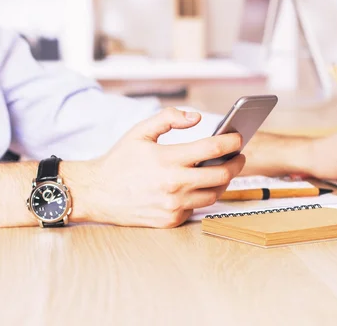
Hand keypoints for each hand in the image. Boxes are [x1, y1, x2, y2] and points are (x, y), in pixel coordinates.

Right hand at [73, 108, 244, 227]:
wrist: (97, 193)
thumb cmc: (120, 160)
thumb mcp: (140, 131)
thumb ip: (169, 118)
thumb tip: (196, 117)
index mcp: (168, 159)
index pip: (213, 148)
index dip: (232, 142)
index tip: (239, 137)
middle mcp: (173, 184)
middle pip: (222, 175)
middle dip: (236, 163)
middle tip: (239, 156)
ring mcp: (173, 205)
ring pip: (214, 194)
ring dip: (222, 181)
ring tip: (223, 170)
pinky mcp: (171, 220)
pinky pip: (197, 208)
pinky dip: (202, 196)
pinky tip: (199, 185)